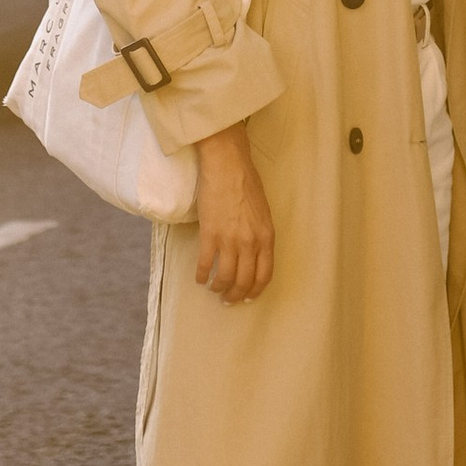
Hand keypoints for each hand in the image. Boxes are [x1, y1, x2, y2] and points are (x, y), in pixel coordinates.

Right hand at [192, 125, 274, 304]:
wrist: (227, 166)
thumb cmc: (246, 183)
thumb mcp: (263, 212)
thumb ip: (260, 235)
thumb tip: (253, 253)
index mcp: (267, 237)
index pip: (264, 275)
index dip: (255, 290)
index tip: (248, 297)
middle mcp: (250, 243)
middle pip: (244, 280)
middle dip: (235, 295)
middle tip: (228, 300)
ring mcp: (229, 240)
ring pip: (224, 277)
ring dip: (218, 288)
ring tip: (213, 289)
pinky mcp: (210, 234)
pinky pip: (204, 263)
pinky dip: (201, 274)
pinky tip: (198, 278)